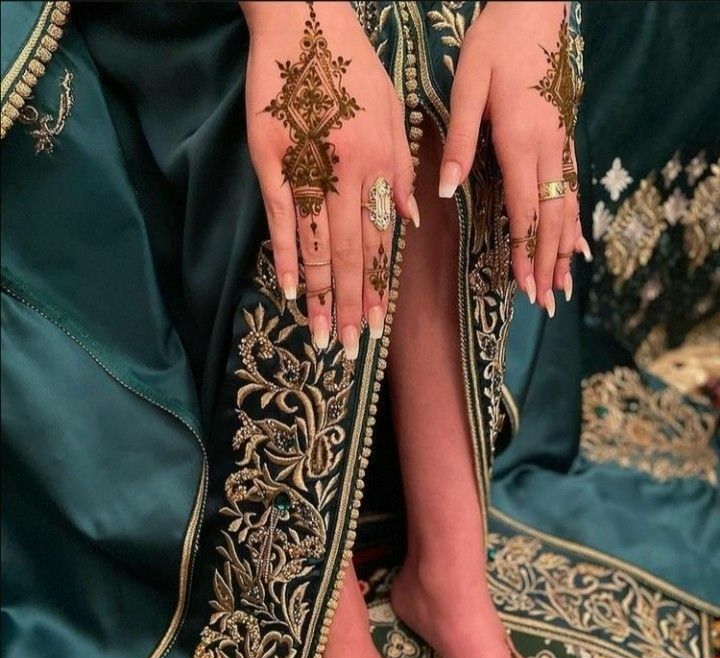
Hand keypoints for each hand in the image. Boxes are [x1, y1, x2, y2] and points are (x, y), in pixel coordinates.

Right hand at [243, 1, 417, 354]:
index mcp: (382, 163)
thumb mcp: (395, 111)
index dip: (379, 286)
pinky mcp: (270, 158)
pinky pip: (281, 217)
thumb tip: (413, 222)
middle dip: (355, 307)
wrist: (304, 16)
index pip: (382, 239)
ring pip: (319, 244)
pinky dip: (287, 257)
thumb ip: (403, 170)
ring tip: (325, 338)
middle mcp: (350, 172)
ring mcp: (308, 166)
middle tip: (353, 351)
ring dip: (324, 296)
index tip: (378, 325)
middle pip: (353, 253)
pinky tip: (292, 293)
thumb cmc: (353, 64)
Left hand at [439, 1, 590, 315]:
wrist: (535, 8)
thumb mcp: (468, 85)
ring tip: (564, 288)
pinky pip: (572, 188)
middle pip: (551, 218)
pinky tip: (579, 245)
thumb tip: (446, 191)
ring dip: (564, 251)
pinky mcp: (563, 138)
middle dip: (547, 263)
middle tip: (545, 303)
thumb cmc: (496, 44)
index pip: (525, 209)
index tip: (523, 286)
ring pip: (567, 207)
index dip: (524, 251)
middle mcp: (548, 149)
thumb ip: (459, 140)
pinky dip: (576, 221)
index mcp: (521, 141)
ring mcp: (561, 145)